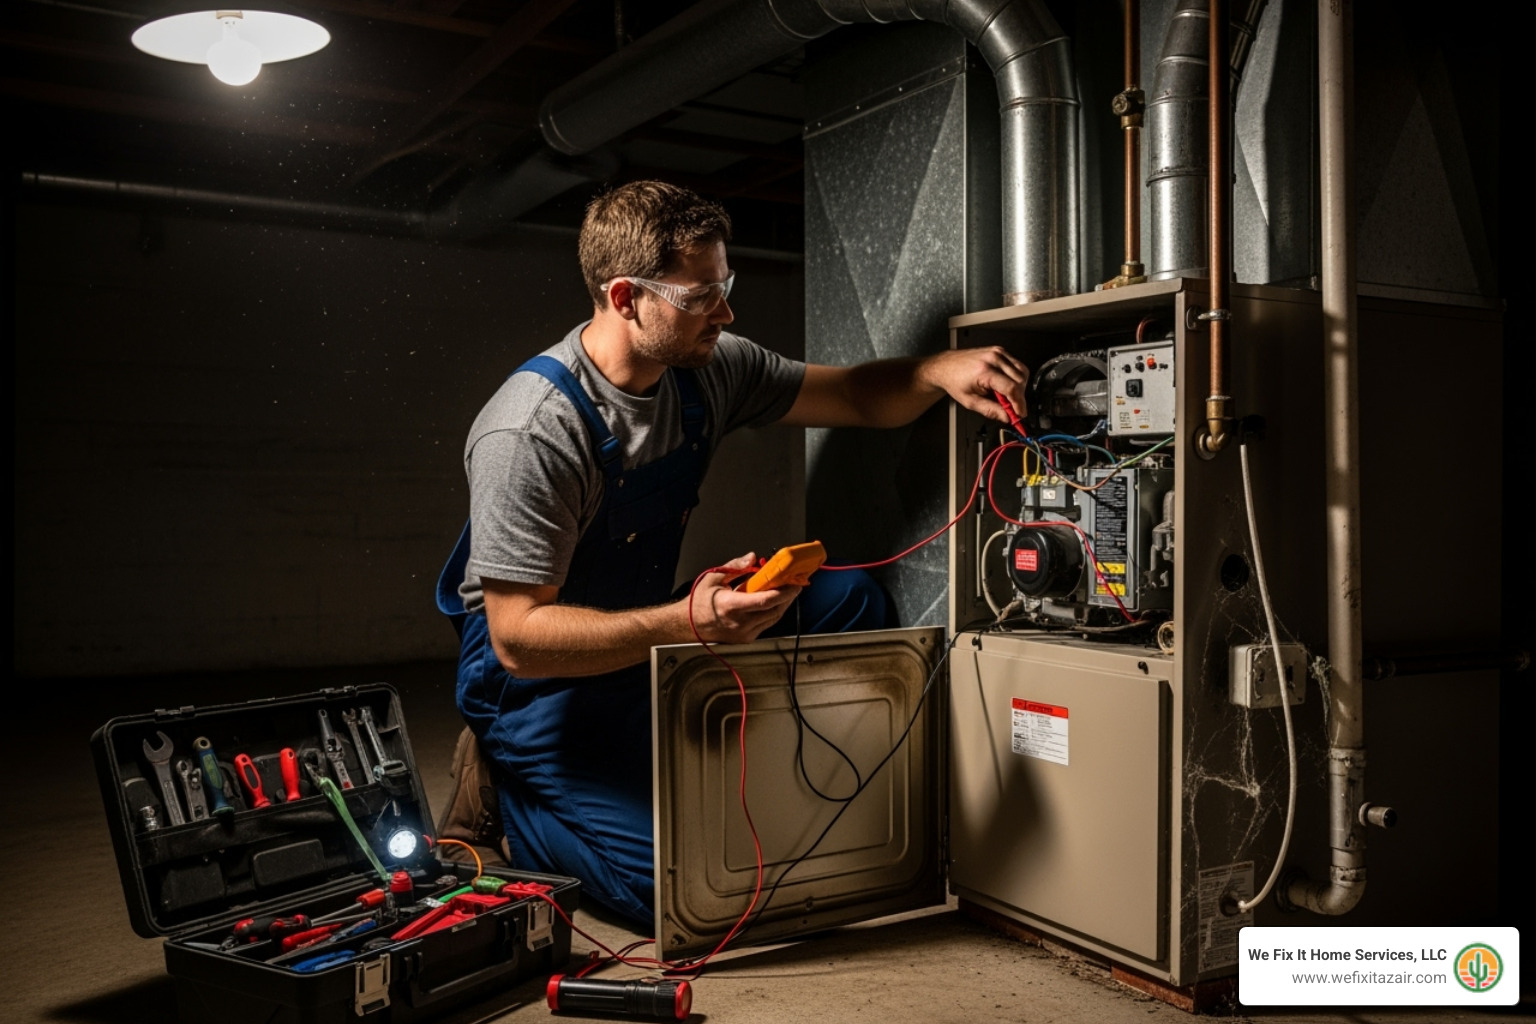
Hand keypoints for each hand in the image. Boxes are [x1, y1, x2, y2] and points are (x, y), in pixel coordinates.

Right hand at [687, 553, 801, 643]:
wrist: (687, 625)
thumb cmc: (698, 603)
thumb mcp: (713, 578)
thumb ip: (735, 567)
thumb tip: (752, 558)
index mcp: (730, 606)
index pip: (765, 600)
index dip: (784, 592)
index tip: (793, 583)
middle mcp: (739, 622)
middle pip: (774, 610)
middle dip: (788, 596)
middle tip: (795, 583)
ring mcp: (744, 633)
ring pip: (773, 618)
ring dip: (783, 604)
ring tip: (788, 591)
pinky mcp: (746, 638)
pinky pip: (766, 624)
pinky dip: (773, 612)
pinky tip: (775, 602)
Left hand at [918, 346, 1029, 422]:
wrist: (946, 366)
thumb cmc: (954, 381)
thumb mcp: (970, 402)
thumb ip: (991, 411)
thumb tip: (1007, 417)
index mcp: (984, 371)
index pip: (1011, 388)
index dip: (1019, 404)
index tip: (1020, 414)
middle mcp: (993, 359)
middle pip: (1020, 381)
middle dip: (1019, 397)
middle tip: (1011, 408)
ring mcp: (997, 353)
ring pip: (1023, 372)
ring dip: (1020, 387)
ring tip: (1005, 396)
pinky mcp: (1000, 351)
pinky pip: (1017, 365)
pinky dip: (1016, 377)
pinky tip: (1005, 384)